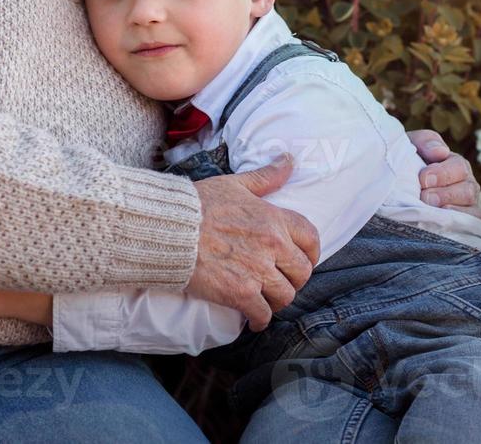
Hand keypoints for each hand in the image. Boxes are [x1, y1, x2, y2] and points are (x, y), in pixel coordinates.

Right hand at [185, 153, 320, 332]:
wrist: (169, 229)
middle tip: (281, 280)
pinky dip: (260, 320)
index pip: (311, 238)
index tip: (303, 258)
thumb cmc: (199, 204)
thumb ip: (266, 176)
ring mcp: (257, 272)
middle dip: (294, 278)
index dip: (311, 252)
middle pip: (302, 272)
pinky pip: (263, 314)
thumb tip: (289, 160)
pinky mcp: (240, 294)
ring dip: (278, 300)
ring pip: (285, 295)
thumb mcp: (235, 184)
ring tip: (267, 299)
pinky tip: (254, 319)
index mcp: (274, 219)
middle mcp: (272, 246)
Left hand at [408, 129, 480, 219]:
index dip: (443, 173)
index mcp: (455, 164)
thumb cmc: (406, 162)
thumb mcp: (412, 145)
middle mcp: (466, 184)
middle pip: (468, 190)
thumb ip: (426, 142)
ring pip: (473, 209)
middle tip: (425, 197)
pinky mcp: (464, 223)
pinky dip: (460, 224)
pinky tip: (442, 223)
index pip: (459, 167)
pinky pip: (472, 225)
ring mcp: (467, 205)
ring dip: (452, 211)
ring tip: (432, 210)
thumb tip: (441, 152)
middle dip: (445, 194)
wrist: (394, 184)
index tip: (423, 179)